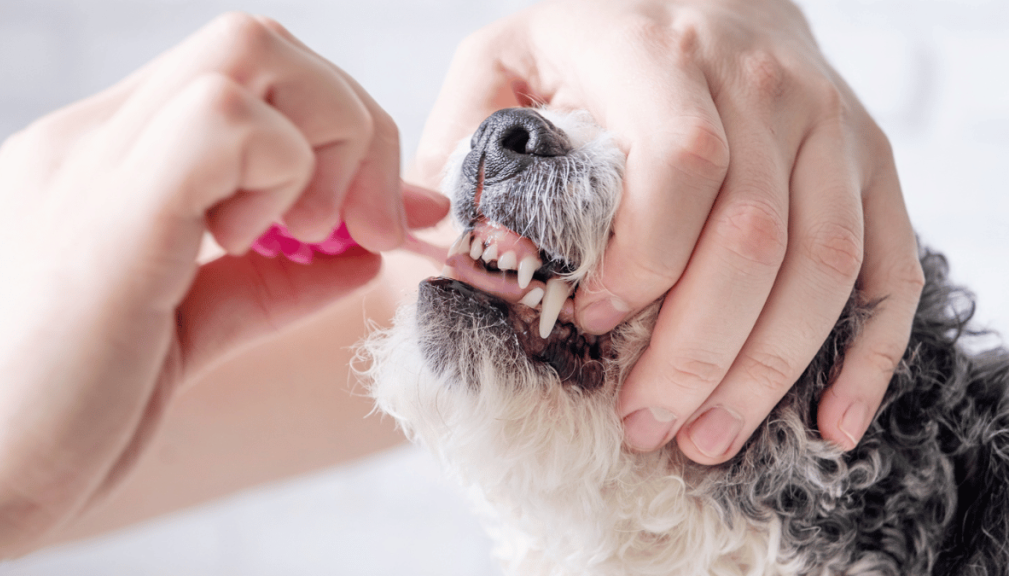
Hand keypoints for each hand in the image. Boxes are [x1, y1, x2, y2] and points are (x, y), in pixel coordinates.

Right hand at [0, 13, 446, 563]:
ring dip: (324, 144)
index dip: (335, 128)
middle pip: (262, 43)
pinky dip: (283, 175)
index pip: (247, 75)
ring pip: (252, 53)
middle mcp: (95, 139)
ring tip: (304, 237)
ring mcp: (93, 163)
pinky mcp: (110, 213)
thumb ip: (270, 282)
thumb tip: (362, 250)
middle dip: (351, 124)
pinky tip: (249, 247)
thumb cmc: (63, 415)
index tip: (371, 218)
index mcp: (111, 159)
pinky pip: (228, 123)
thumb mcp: (187, 330)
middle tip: (362, 225)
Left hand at [408, 0, 922, 463]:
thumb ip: (461, 153)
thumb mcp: (501, 67)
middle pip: (756, 236)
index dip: (643, 265)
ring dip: (768, 369)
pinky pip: (890, 266)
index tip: (588, 325)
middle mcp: (762, 79)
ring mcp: (828, 121)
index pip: (682, 165)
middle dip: (698, 354)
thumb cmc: (588, 42)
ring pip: (825, 263)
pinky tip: (832, 421)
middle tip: (646, 425)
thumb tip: (443, 268)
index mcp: (658, 51)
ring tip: (708, 437)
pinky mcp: (868, 161)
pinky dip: (869, 354)